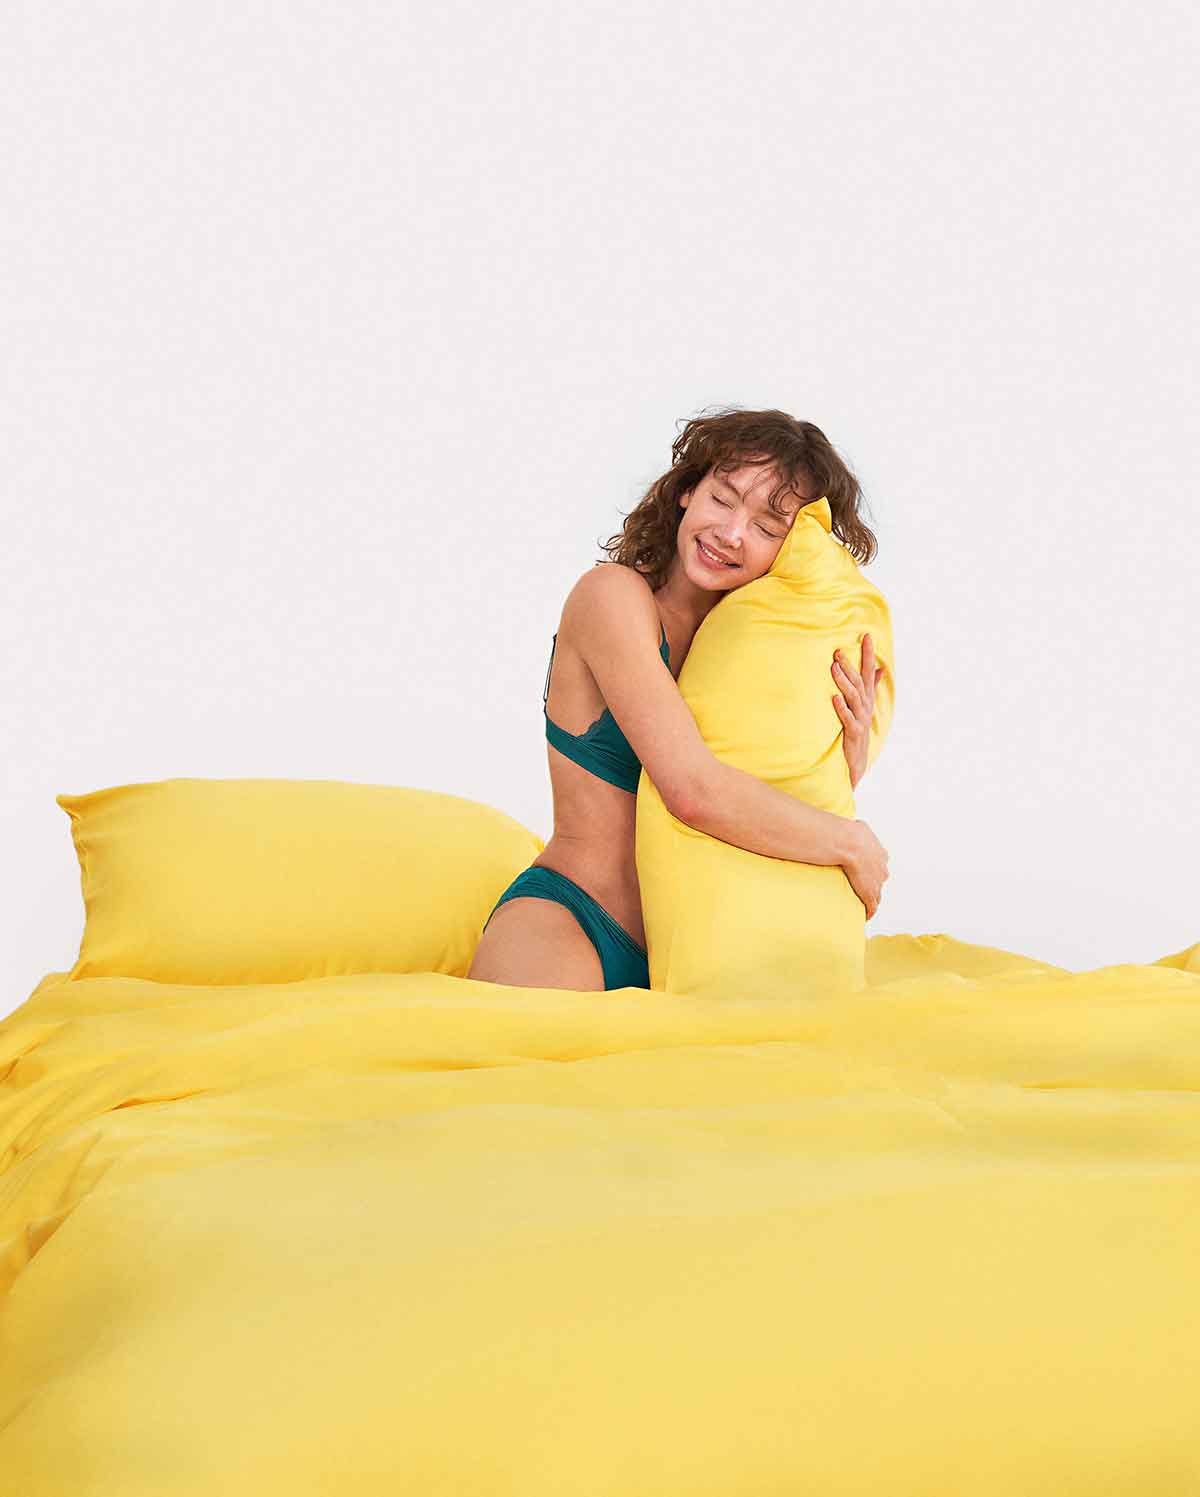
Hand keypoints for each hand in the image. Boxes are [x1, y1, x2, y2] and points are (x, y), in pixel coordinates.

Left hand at [832, 634, 884, 790]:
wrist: (856, 762)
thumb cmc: (857, 731)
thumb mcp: (865, 707)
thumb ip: (871, 687)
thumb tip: (879, 669)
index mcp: (867, 699)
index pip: (869, 672)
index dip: (868, 654)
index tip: (866, 635)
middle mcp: (865, 707)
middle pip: (859, 682)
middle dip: (850, 665)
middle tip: (838, 651)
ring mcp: (861, 719)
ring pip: (854, 697)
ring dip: (844, 682)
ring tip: (834, 668)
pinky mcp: (853, 733)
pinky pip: (848, 719)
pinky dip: (841, 708)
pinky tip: (833, 698)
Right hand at [843, 818, 888, 919]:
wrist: (851, 844)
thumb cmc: (851, 834)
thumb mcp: (860, 827)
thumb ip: (860, 829)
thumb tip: (854, 824)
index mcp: (881, 855)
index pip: (879, 866)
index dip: (872, 870)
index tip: (865, 873)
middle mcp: (882, 870)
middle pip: (880, 881)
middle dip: (873, 885)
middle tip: (862, 889)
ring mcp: (877, 883)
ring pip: (877, 895)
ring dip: (871, 900)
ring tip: (863, 905)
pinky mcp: (870, 894)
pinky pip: (871, 907)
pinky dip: (868, 912)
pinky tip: (865, 917)